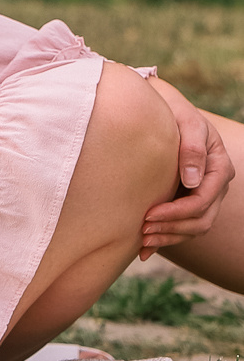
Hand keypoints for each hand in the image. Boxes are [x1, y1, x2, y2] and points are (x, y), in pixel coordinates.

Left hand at [140, 76, 235, 255]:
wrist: (163, 110)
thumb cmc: (174, 112)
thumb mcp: (186, 122)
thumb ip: (191, 148)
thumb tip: (193, 180)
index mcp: (219, 166)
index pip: (203, 200)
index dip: (178, 212)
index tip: (149, 214)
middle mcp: (215, 185)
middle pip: (201, 219)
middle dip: (172, 228)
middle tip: (142, 229)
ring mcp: (204, 195)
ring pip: (193, 228)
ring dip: (168, 237)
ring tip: (141, 238)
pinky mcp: (188, 201)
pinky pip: (182, 228)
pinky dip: (165, 239)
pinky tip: (143, 250)